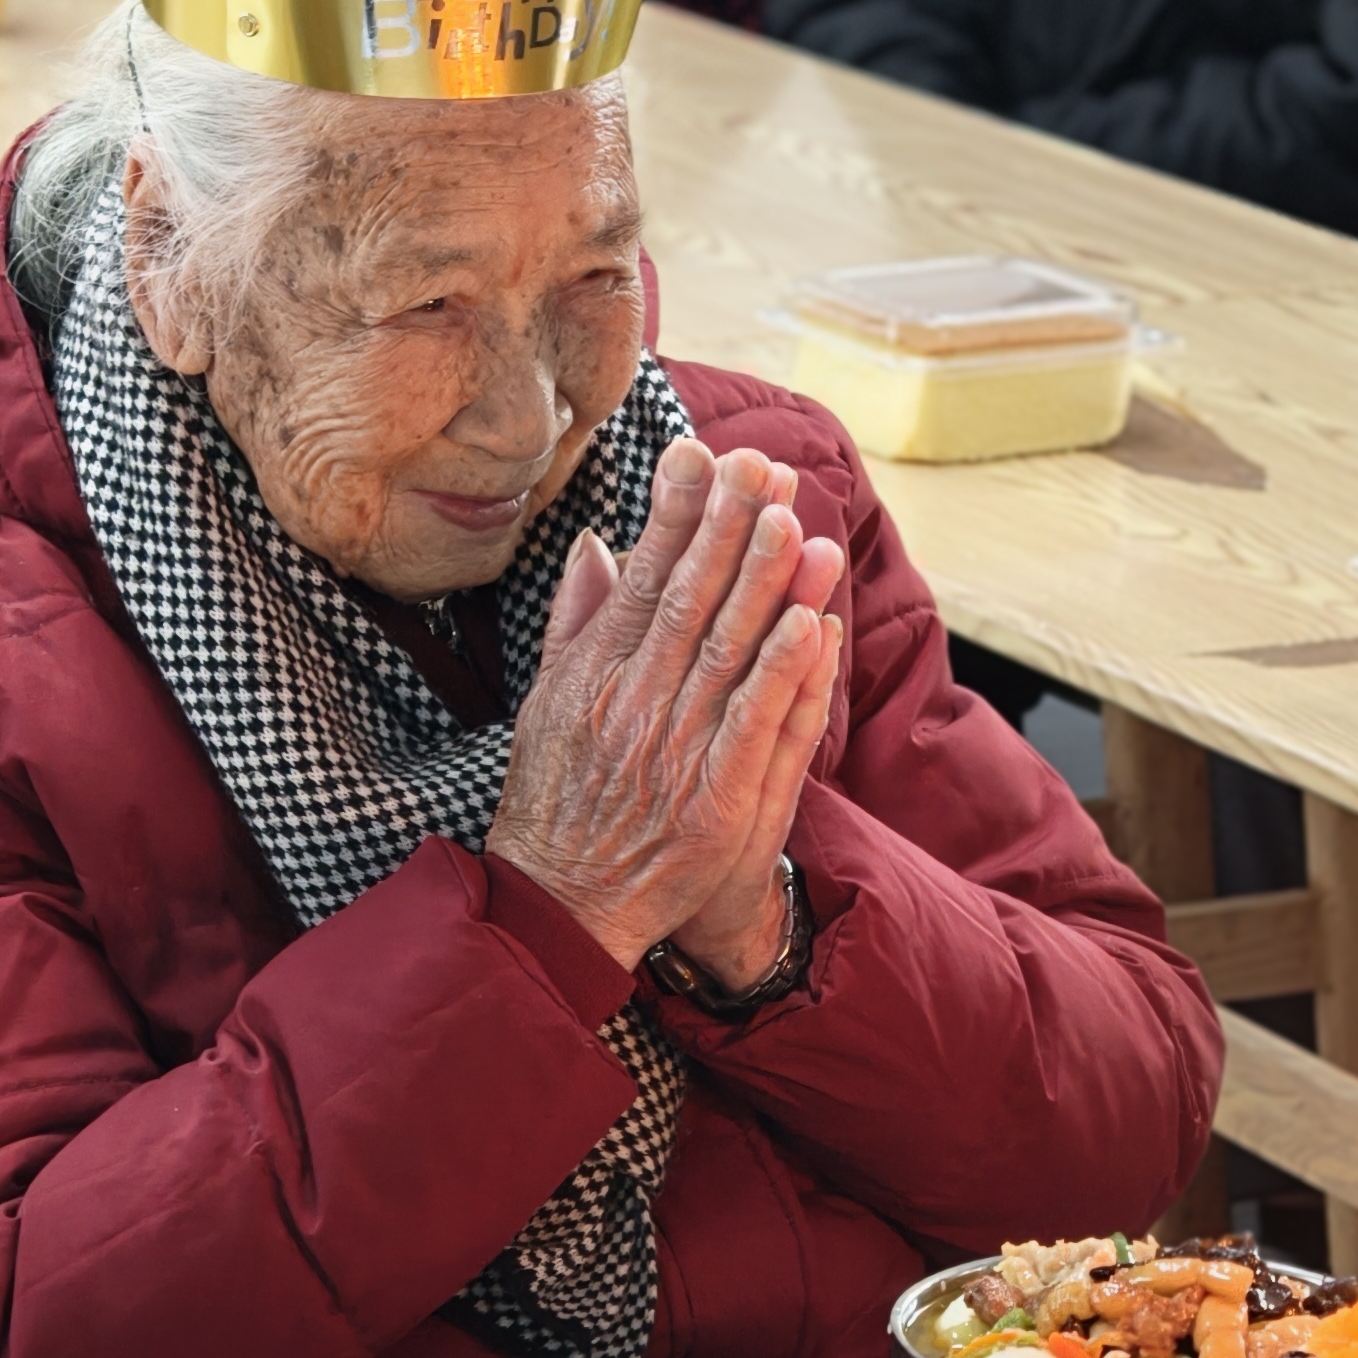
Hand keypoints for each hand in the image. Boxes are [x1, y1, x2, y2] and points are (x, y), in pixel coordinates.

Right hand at [488, 444, 843, 974]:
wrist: (562, 906)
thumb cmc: (557, 801)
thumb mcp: (546, 704)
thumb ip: (575, 622)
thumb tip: (595, 543)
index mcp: (592, 675)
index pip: (641, 577)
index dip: (674, 512)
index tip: (701, 451)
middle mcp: (631, 706)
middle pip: (689, 600)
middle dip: (727, 526)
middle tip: (762, 464)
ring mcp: (674, 753)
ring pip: (728, 653)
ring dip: (765, 584)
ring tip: (795, 521)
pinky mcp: (714, 803)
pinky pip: (755, 727)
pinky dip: (783, 675)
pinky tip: (811, 623)